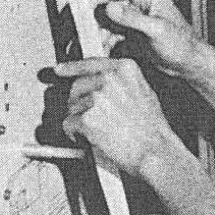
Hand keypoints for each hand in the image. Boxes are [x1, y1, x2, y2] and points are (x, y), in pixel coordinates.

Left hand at [55, 57, 185, 178]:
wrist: (155, 151)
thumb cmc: (153, 129)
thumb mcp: (144, 93)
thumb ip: (121, 83)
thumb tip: (99, 85)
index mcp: (125, 68)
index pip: (90, 63)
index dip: (72, 68)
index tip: (60, 70)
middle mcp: (109, 78)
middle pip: (76, 87)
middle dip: (80, 103)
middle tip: (96, 119)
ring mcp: (96, 97)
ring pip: (70, 107)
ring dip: (79, 120)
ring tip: (101, 130)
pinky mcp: (86, 118)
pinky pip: (67, 124)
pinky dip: (75, 134)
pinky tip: (93, 139)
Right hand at [90, 0, 198, 75]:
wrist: (187, 62)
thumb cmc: (183, 43)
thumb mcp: (157, 29)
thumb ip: (132, 18)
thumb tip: (110, 8)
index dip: (95, 1)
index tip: (81, 14)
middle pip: (104, 5)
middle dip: (93, 21)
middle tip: (82, 35)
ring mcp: (132, 14)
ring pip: (104, 21)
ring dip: (97, 34)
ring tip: (90, 47)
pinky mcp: (129, 28)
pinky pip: (109, 32)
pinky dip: (103, 42)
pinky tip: (101, 51)